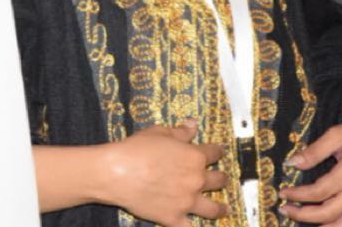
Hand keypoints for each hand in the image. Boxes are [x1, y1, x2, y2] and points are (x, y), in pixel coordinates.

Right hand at [98, 120, 227, 226]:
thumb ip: (180, 131)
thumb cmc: (136, 149)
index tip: (219, 152)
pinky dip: (192, 226)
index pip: (213, 153)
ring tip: (224, 208)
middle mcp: (196, 180)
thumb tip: (194, 125)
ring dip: (221, 208)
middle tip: (223, 179)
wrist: (117, 172)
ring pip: (212, 209)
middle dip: (222, 179)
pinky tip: (195, 225)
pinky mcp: (174, 218)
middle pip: (218, 180)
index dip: (218, 152)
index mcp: (194, 157)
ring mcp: (187, 202)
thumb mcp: (158, 132)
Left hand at [279, 111, 341, 225]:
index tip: (283, 192)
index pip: (318, 192)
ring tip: (301, 219)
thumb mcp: (338, 133)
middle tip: (284, 209)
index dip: (297, 195)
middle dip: (302, 215)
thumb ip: (315, 151)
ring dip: (321, 226)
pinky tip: (326, 225)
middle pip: (328, 213)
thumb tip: (292, 163)